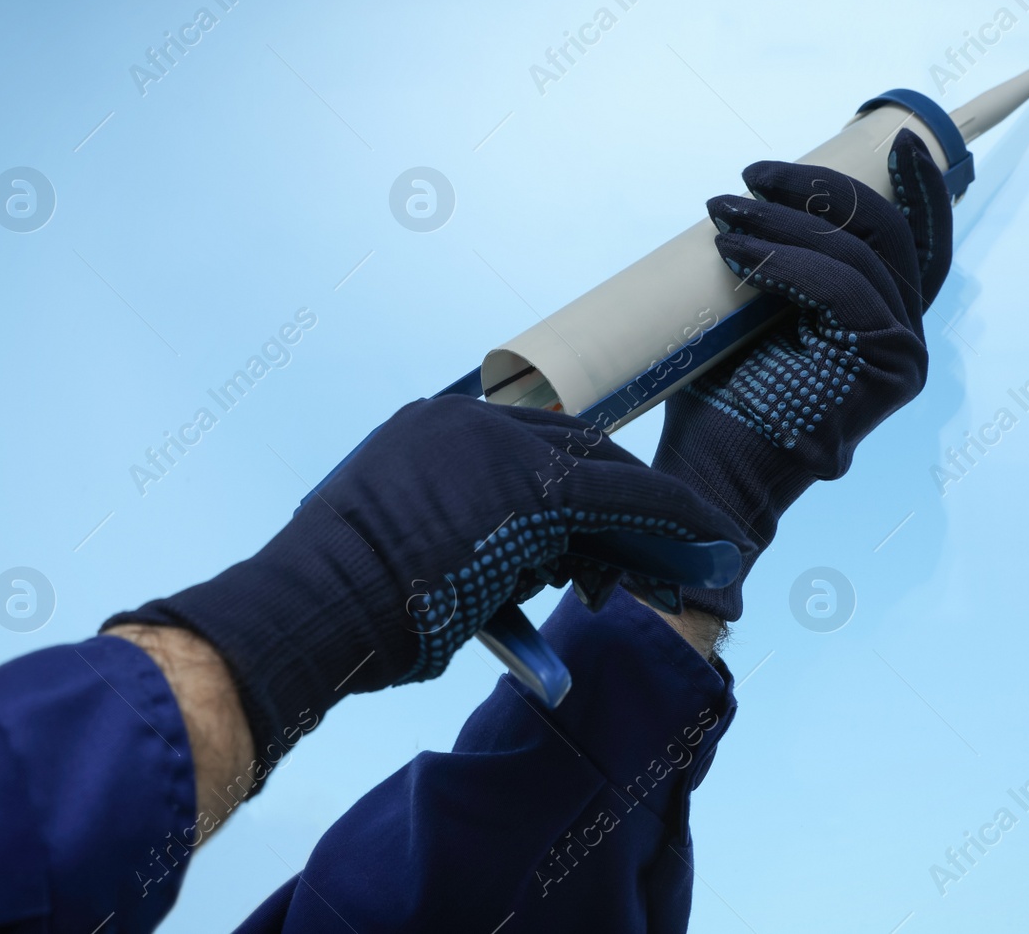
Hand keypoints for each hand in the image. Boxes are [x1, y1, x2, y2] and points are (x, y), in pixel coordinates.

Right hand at [108, 394, 751, 774]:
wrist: (315, 605)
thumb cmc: (346, 603)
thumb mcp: (410, 551)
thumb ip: (475, 540)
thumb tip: (537, 572)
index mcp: (432, 430)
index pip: (530, 446)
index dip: (581, 489)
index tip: (611, 519)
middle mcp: (469, 422)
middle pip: (577, 453)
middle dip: (629, 505)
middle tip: (676, 542)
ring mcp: (501, 446)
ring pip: (607, 476)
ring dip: (659, 523)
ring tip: (705, 559)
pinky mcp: (536, 485)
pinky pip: (629, 497)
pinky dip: (677, 522)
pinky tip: (713, 546)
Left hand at [651, 129, 952, 619]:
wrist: (704, 483)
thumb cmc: (716, 405)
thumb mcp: (747, 314)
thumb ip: (778, 269)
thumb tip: (755, 200)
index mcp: (879, 325)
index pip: (912, 244)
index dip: (916, 188)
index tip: (890, 136)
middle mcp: (903, 343)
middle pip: (887, 238)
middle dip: (820, 191)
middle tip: (749, 175)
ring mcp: (900, 364)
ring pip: (862, 261)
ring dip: (788, 225)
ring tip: (723, 213)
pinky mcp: (883, 380)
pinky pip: (846, 296)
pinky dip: (791, 265)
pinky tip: (739, 254)